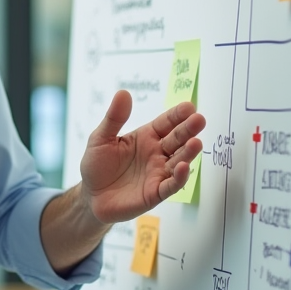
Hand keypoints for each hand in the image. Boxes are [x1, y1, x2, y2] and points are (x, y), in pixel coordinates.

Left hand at [80, 90, 205, 223]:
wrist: (90, 196)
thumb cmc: (97, 165)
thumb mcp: (101, 138)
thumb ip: (114, 118)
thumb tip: (123, 93)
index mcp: (146, 137)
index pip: (166, 123)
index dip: (177, 115)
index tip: (189, 107)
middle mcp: (157, 154)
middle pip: (177, 140)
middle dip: (188, 130)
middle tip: (199, 120)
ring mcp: (158, 173)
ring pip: (178, 161)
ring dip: (188, 152)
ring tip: (196, 142)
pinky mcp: (156, 193)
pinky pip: (171, 185)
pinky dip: (179, 177)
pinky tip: (183, 167)